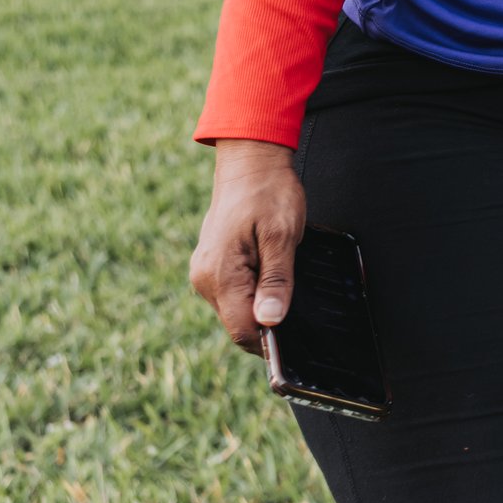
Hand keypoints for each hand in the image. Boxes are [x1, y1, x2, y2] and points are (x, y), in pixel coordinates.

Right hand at [188, 139, 307, 349]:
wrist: (250, 162)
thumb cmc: (268, 193)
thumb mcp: (282, 236)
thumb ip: (277, 280)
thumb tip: (270, 321)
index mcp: (219, 275)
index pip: (242, 329)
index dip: (270, 340)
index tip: (296, 338)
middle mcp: (205, 279)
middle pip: (238, 323)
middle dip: (267, 320)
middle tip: (297, 300)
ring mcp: (205, 273)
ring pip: (236, 309)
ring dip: (261, 303)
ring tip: (283, 275)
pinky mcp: (212, 266)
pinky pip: (234, 292)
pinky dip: (253, 291)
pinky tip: (271, 272)